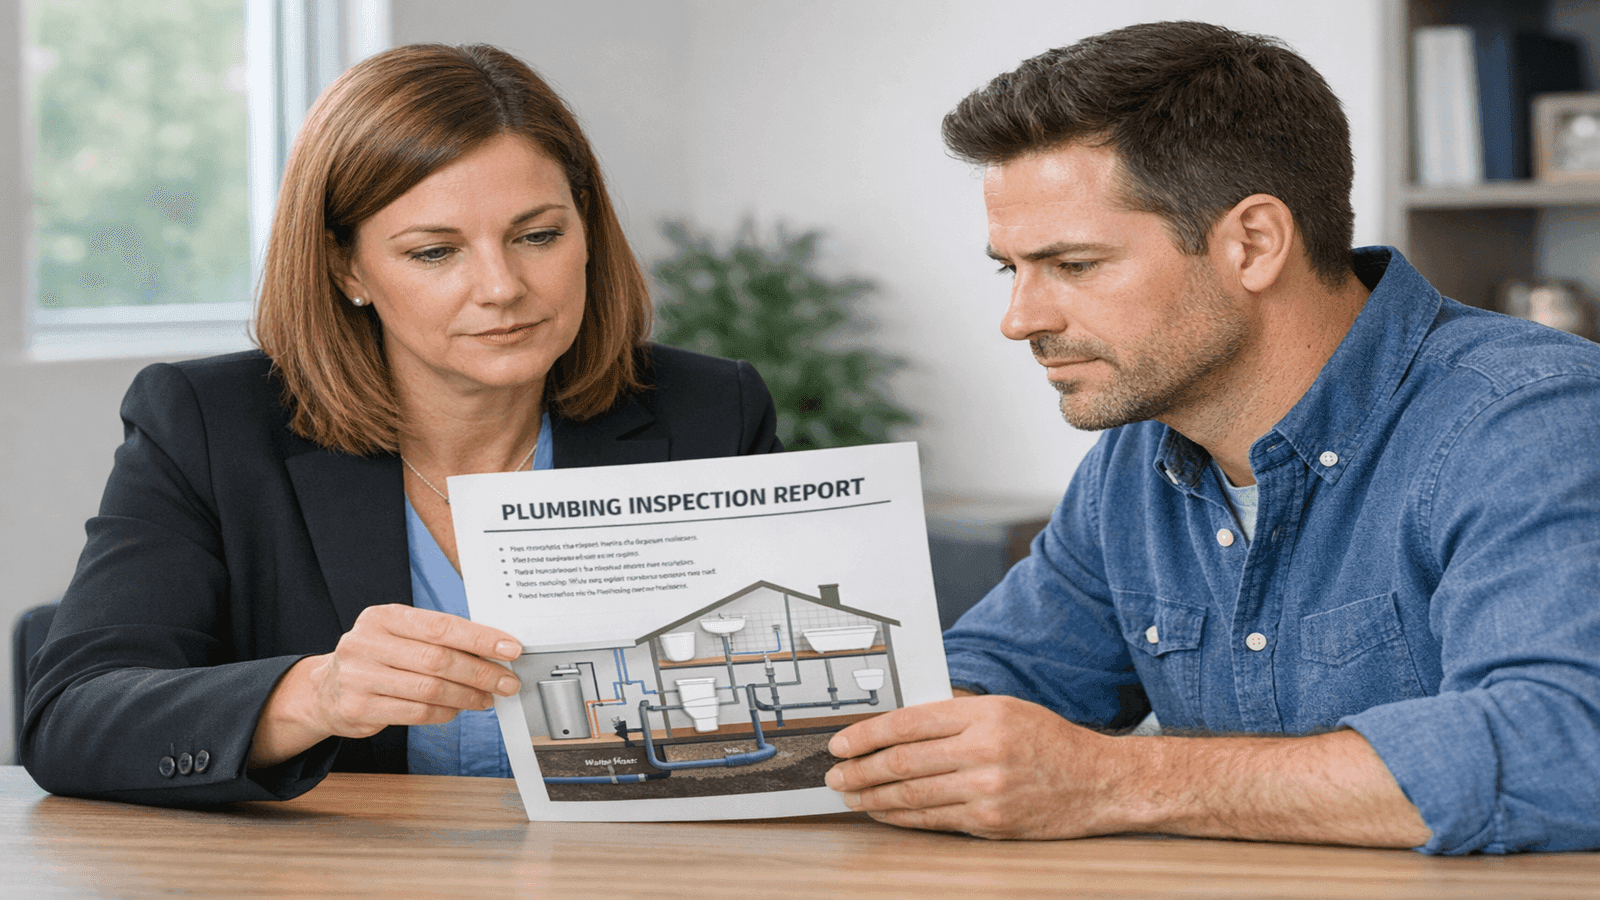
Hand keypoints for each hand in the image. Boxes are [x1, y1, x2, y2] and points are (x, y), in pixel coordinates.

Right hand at [249, 604, 521, 766]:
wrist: (325, 691)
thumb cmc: (376, 658)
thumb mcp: (399, 635)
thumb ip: (437, 638)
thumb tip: (493, 649)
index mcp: (382, 617)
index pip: (440, 626)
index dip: (480, 639)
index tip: (510, 648)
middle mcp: (366, 644)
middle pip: (438, 660)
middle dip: (481, 672)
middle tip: (506, 681)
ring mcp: (358, 678)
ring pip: (430, 689)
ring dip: (467, 696)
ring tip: (487, 698)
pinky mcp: (358, 709)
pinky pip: (416, 712)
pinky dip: (445, 712)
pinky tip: (458, 708)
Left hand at [825, 694, 1130, 839]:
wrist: (1099, 782)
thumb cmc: (1049, 742)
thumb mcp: (1005, 709)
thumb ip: (955, 715)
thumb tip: (896, 727)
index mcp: (984, 714)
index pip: (908, 723)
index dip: (866, 734)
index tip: (840, 743)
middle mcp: (984, 749)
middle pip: (903, 761)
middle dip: (860, 769)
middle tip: (834, 774)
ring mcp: (987, 789)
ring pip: (912, 794)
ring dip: (873, 796)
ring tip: (850, 795)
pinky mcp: (991, 821)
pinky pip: (933, 820)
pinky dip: (901, 818)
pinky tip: (883, 813)